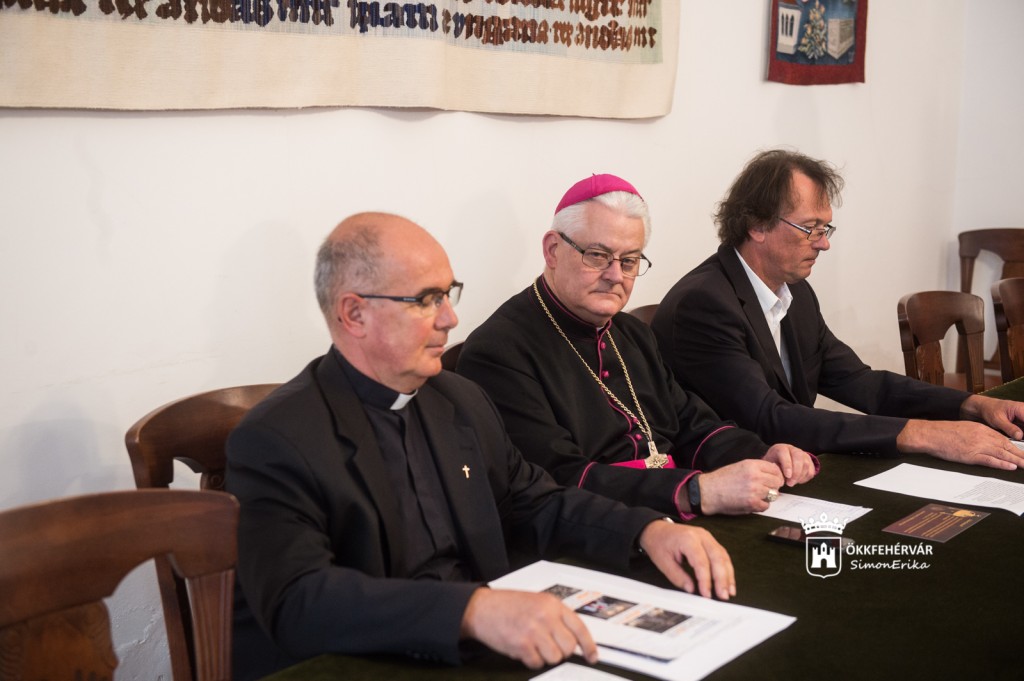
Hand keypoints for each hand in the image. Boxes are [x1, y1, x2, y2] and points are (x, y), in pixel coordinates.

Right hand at [460, 588, 597, 667]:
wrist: (482, 608)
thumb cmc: (507, 605)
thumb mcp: (537, 602)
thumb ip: (555, 616)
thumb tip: (573, 636)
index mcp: (552, 604)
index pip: (579, 627)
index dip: (589, 645)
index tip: (592, 655)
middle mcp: (546, 617)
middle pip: (569, 646)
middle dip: (561, 651)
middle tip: (549, 646)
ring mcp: (534, 631)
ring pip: (554, 657)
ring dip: (545, 656)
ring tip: (533, 645)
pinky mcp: (522, 645)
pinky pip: (536, 663)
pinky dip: (531, 660)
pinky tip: (523, 649)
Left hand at [637, 520, 734, 600]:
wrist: (657, 529)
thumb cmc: (659, 543)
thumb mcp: (663, 562)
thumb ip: (678, 577)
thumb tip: (691, 589)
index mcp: (688, 539)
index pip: (701, 562)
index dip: (706, 580)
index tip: (706, 595)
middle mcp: (701, 536)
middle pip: (717, 558)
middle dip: (722, 579)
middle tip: (723, 596)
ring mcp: (707, 537)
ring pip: (723, 556)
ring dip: (728, 575)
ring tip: (729, 592)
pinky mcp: (710, 541)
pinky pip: (722, 555)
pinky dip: (726, 569)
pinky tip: (728, 582)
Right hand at [698, 459, 785, 514]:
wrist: (708, 492)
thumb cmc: (722, 479)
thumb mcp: (739, 466)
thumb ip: (756, 468)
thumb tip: (773, 472)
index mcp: (752, 465)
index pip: (775, 469)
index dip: (776, 475)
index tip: (773, 479)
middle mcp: (755, 477)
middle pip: (777, 482)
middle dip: (774, 486)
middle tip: (766, 488)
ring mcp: (755, 491)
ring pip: (774, 494)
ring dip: (768, 496)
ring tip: (757, 495)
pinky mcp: (752, 504)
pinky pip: (766, 506)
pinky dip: (761, 505)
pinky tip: (753, 502)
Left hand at [762, 443, 817, 485]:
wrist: (779, 460)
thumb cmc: (773, 463)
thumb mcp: (769, 465)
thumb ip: (774, 470)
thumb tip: (779, 479)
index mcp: (781, 448)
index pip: (785, 454)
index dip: (787, 465)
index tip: (787, 476)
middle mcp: (793, 449)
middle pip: (798, 458)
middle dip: (795, 473)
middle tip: (790, 483)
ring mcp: (802, 454)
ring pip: (806, 465)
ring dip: (800, 477)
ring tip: (792, 483)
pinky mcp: (809, 461)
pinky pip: (811, 470)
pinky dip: (805, 478)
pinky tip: (798, 481)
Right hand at [897, 419, 1023, 469]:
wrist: (931, 434)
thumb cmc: (944, 432)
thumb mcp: (965, 429)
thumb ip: (978, 434)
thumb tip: (988, 442)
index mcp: (981, 429)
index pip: (1003, 439)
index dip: (1015, 447)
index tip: (1023, 453)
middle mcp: (983, 436)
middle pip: (1007, 446)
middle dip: (1021, 454)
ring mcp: (977, 446)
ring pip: (1002, 453)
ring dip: (1017, 460)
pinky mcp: (971, 455)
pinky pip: (990, 460)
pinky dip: (1002, 464)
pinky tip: (1011, 466)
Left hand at [961, 394, 1023, 438]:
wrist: (984, 408)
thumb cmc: (990, 410)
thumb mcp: (997, 420)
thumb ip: (1009, 428)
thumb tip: (1020, 436)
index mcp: (1021, 409)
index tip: (1022, 439)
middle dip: (1023, 436)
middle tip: (1019, 441)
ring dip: (1022, 438)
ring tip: (1014, 442)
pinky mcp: (1022, 424)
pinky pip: (1023, 432)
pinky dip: (1021, 437)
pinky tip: (1017, 441)